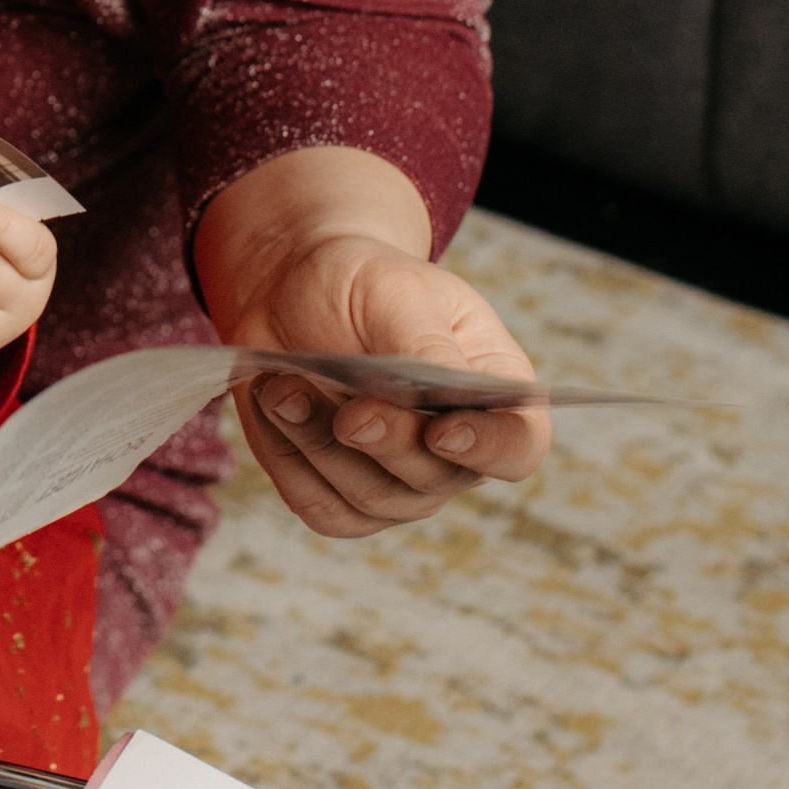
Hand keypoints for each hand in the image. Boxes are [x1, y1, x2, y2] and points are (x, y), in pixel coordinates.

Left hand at [197, 145, 547, 540]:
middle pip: (436, 478)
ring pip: (368, 498)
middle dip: (387, 442)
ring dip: (320, 444)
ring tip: (284, 387)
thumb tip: (435, 395)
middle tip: (349, 411)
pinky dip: (288, 458)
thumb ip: (423, 344)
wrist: (295, 295)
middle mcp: (455, 454)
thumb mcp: (397, 291)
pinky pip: (318, 504)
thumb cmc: (362, 285)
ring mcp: (400, 487)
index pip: (517, 445)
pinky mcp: (341, 500)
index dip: (488, 448)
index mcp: (495, 393)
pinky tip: (272, 404)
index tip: (442, 431)